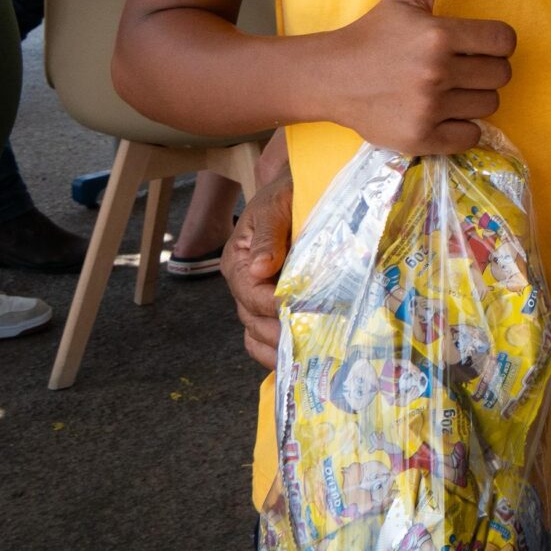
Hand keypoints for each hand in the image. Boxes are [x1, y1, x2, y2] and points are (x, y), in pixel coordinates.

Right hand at [224, 167, 293, 369]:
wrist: (293, 190)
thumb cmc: (284, 195)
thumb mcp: (275, 206)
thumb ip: (269, 237)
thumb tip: (261, 269)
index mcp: (237, 262)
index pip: (252, 294)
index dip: (275, 307)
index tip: (303, 313)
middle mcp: (242, 285)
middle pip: (253, 321)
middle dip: (281, 334)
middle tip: (313, 343)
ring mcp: (255, 298)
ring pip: (258, 335)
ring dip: (281, 349)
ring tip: (309, 358)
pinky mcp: (271, 306)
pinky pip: (265, 338)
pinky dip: (279, 351)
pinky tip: (302, 360)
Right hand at [317, 0, 516, 154]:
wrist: (330, 77)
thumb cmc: (374, 34)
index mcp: (440, 35)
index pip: (504, 41)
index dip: (495, 42)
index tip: (476, 44)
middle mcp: (437, 72)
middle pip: (501, 75)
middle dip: (486, 69)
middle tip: (460, 67)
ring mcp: (428, 107)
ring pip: (489, 105)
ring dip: (474, 97)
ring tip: (447, 88)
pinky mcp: (420, 137)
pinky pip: (471, 136)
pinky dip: (462, 128)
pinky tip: (441, 113)